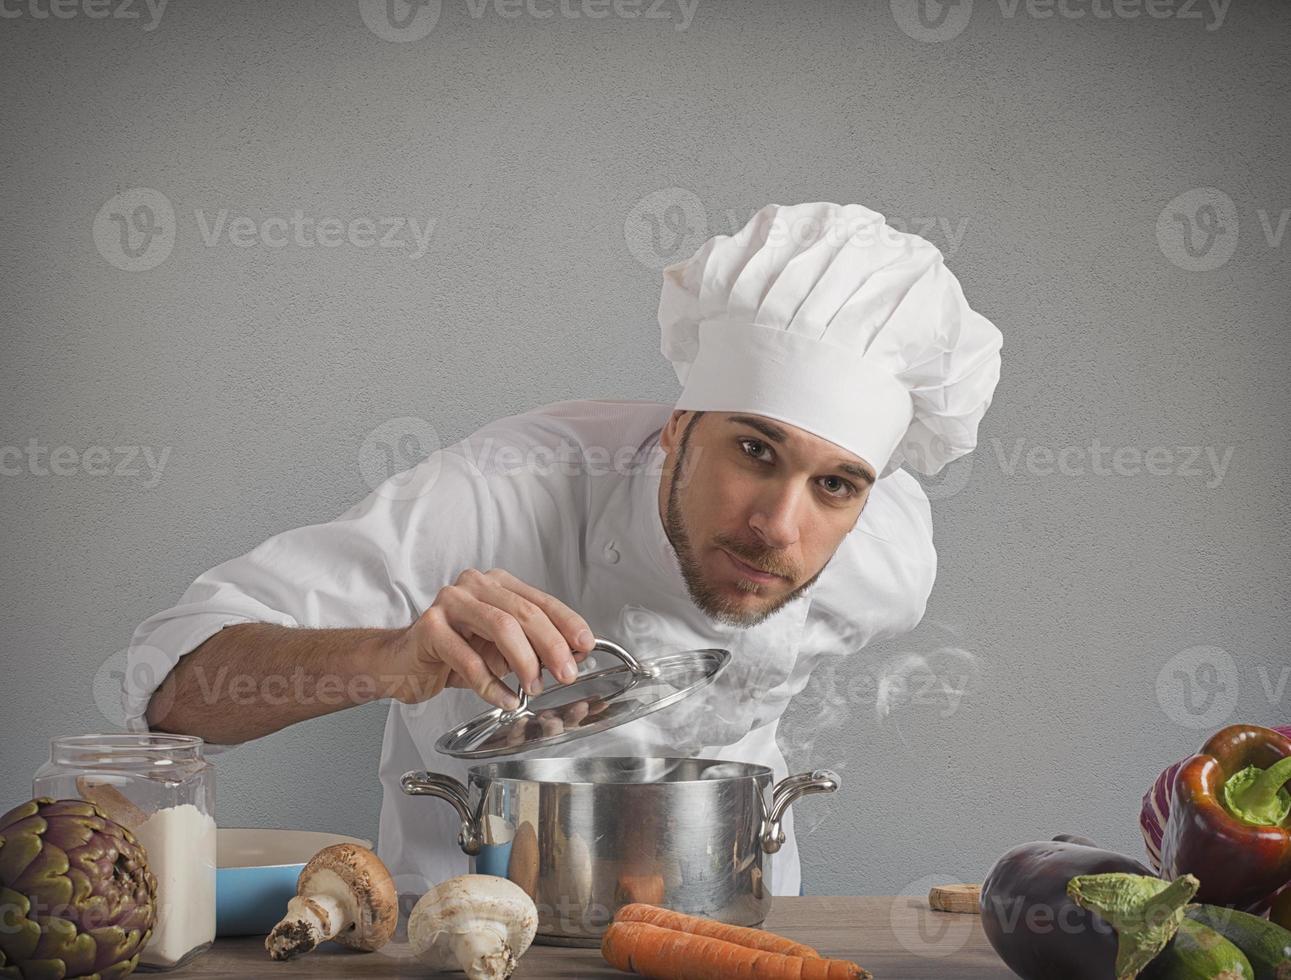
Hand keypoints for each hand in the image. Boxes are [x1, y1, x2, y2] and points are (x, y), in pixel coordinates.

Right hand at [385, 568, 595, 708]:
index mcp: (496, 584)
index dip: (567, 623)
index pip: (540, 600)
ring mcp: (449, 603)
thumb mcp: (499, 648)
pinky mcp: (430, 627)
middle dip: (552, 646)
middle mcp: (474, 586)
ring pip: (500, 627)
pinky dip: (492, 685)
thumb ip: (530, 645)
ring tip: (535, 688)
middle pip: (524, 612)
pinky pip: (468, 659)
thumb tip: (570, 656)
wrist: (401, 663)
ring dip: (524, 662)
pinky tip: (505, 699)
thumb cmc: (452, 653)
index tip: (585, 646)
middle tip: (567, 674)